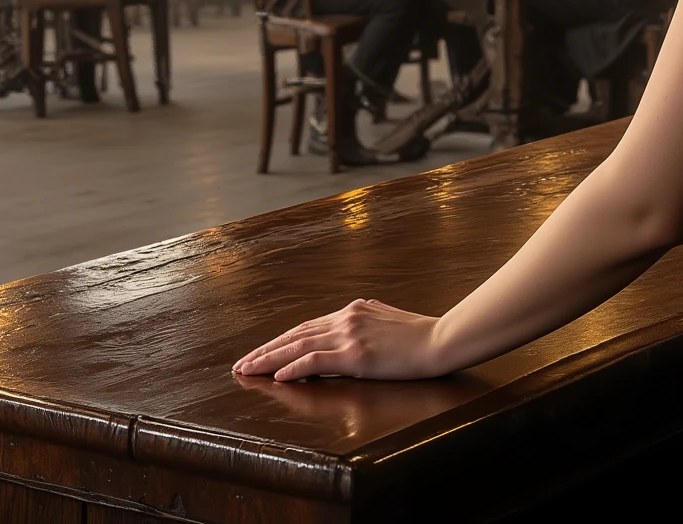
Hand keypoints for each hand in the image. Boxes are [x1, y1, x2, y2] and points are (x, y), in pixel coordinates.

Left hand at [233, 299, 447, 381]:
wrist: (441, 340)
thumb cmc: (421, 333)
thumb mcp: (390, 315)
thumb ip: (371, 313)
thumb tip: (362, 307)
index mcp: (352, 310)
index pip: (306, 327)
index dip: (280, 340)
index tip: (261, 352)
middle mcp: (345, 318)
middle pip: (294, 335)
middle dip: (264, 350)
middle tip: (241, 363)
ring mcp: (349, 335)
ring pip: (297, 347)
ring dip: (268, 359)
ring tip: (247, 370)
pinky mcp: (355, 354)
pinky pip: (315, 361)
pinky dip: (293, 368)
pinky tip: (277, 376)